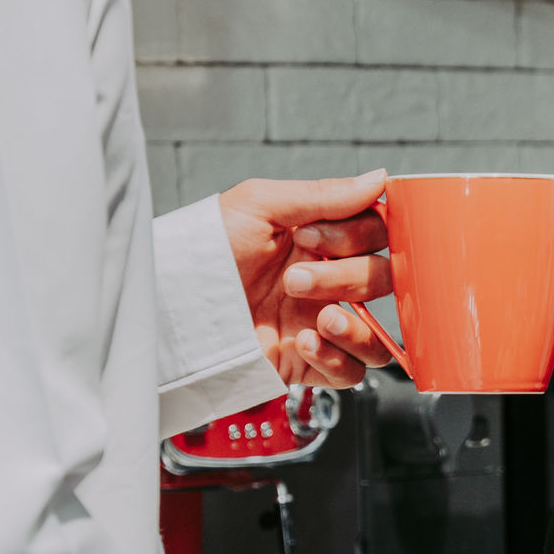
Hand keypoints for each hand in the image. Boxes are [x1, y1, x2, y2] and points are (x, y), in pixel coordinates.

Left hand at [217, 172, 400, 387]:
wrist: (170, 307)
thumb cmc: (204, 249)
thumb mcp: (259, 205)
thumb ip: (324, 195)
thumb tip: (380, 179)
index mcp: (319, 240)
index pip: (377, 234)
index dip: (358, 235)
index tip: (310, 236)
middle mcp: (326, 282)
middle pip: (382, 280)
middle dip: (345, 277)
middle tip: (293, 279)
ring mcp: (318, 325)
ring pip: (378, 334)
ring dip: (357, 326)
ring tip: (321, 320)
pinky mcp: (306, 364)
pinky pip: (352, 373)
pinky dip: (337, 359)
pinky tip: (303, 343)